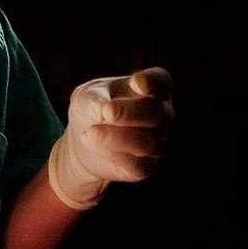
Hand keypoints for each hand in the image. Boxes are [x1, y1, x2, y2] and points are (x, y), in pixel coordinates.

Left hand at [48, 67, 174, 208]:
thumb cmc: (91, 107)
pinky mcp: (148, 166)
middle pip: (156, 114)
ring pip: (147, 143)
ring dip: (116, 137)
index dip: (152, 83)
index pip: (160, 81)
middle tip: (106, 112)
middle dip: (129, 113)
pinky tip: (94, 144)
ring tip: (90, 132)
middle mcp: (162, 113)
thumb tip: (106, 111)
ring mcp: (159, 141)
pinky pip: (138, 165)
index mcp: (151, 87)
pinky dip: (114, 156)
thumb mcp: (85, 96)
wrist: (84, 138)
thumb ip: (94, 99)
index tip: (136, 82)